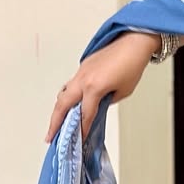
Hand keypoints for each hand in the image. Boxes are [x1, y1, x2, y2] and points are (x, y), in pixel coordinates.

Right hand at [45, 31, 159, 143]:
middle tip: (50, 137)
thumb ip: (107, 102)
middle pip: (62, 105)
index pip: (84, 115)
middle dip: (55, 122)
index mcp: (94, 88)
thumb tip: (97, 106)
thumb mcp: (123, 91)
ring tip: (56, 123)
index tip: (77, 141)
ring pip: (64, 93)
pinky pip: (71, 85)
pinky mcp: (83, 67)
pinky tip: (69, 104)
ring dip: (59, 109)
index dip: (81, 130)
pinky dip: (67, 96)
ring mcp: (81, 72)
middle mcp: (83, 80)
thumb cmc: (132, 65)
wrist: (133, 42)